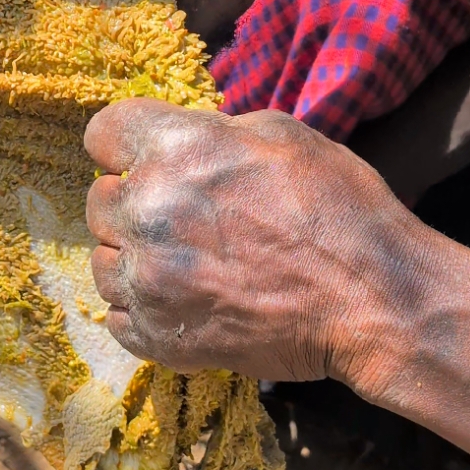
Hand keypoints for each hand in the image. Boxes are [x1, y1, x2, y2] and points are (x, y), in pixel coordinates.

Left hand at [84, 97, 425, 387]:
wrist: (371, 299)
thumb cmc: (337, 209)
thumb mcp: (281, 135)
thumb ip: (214, 134)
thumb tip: (186, 143)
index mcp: (172, 150)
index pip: (102, 134)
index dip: (125, 145)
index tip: (144, 157)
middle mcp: (146, 212)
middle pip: (98, 200)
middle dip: (132, 201)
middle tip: (181, 215)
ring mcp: (148, 280)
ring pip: (103, 262)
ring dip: (134, 258)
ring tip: (185, 262)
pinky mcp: (158, 335)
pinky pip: (119, 317)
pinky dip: (145, 309)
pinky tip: (186, 299)